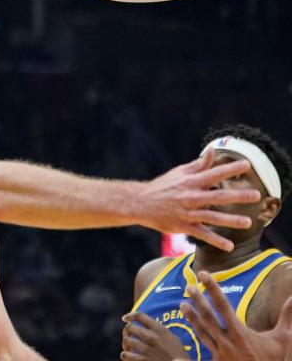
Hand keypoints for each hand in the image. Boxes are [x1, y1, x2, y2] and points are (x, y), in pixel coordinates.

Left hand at [120, 312, 187, 360]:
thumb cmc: (180, 355)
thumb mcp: (174, 339)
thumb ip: (161, 332)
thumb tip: (150, 328)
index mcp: (159, 329)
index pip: (140, 316)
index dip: (130, 315)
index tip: (125, 318)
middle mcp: (151, 337)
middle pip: (130, 327)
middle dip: (127, 331)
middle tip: (128, 335)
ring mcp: (146, 349)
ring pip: (126, 340)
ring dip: (125, 343)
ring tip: (128, 347)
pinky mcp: (143, 360)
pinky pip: (125, 355)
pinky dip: (125, 355)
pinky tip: (128, 356)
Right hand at [137, 150, 259, 250]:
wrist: (141, 203)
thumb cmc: (163, 186)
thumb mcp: (179, 173)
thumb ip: (199, 165)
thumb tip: (212, 151)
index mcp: (191, 182)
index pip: (214, 174)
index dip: (230, 169)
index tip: (247, 165)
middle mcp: (191, 197)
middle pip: (218, 196)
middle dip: (238, 195)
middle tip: (256, 195)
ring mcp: (188, 212)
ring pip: (212, 217)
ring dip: (230, 220)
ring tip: (247, 222)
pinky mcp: (184, 226)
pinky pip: (202, 234)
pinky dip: (215, 241)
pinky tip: (229, 246)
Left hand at [180, 272, 291, 360]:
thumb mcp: (282, 341)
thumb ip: (287, 318)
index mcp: (241, 335)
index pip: (223, 306)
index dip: (213, 289)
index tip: (204, 274)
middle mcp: (227, 343)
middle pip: (208, 318)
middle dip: (198, 300)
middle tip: (189, 286)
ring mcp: (219, 355)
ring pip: (202, 333)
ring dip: (192, 318)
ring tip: (182, 304)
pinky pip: (199, 357)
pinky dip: (185, 359)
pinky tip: (173, 356)